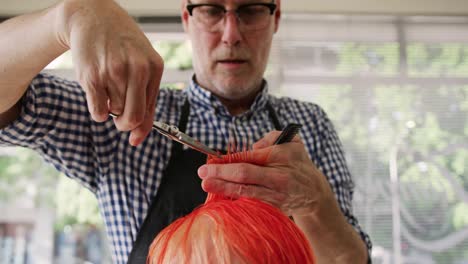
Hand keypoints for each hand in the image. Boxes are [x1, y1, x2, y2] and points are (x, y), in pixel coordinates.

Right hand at [57, 0, 163, 145]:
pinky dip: (98, 111)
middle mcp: (137, 69)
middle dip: (126, 124)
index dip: (142, 128)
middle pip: (134, 117)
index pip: (151, 110)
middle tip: (120, 118)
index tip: (135, 139)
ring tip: (108, 86)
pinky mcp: (92, 76)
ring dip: (111, 108)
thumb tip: (138, 138)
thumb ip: (145, 98)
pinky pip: (98, 112)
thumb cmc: (121, 45)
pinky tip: (98, 94)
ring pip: (115, 113)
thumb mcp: (142, 63)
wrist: (92, 17)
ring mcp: (114, 72)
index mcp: (154, 67)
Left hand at [198, 131, 334, 215]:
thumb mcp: (292, 141)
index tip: (211, 161)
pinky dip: (236, 199)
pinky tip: (222, 196)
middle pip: (244, 176)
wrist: (314, 192)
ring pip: (246, 192)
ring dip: (224, 189)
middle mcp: (279, 177)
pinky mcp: (274, 208)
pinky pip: (252, 203)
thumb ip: (271, 137)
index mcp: (282, 156)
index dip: (228, 160)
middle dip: (221, 174)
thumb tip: (252, 147)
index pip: (249, 158)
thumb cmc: (298, 162)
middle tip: (202, 173)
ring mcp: (276, 195)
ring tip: (207, 185)